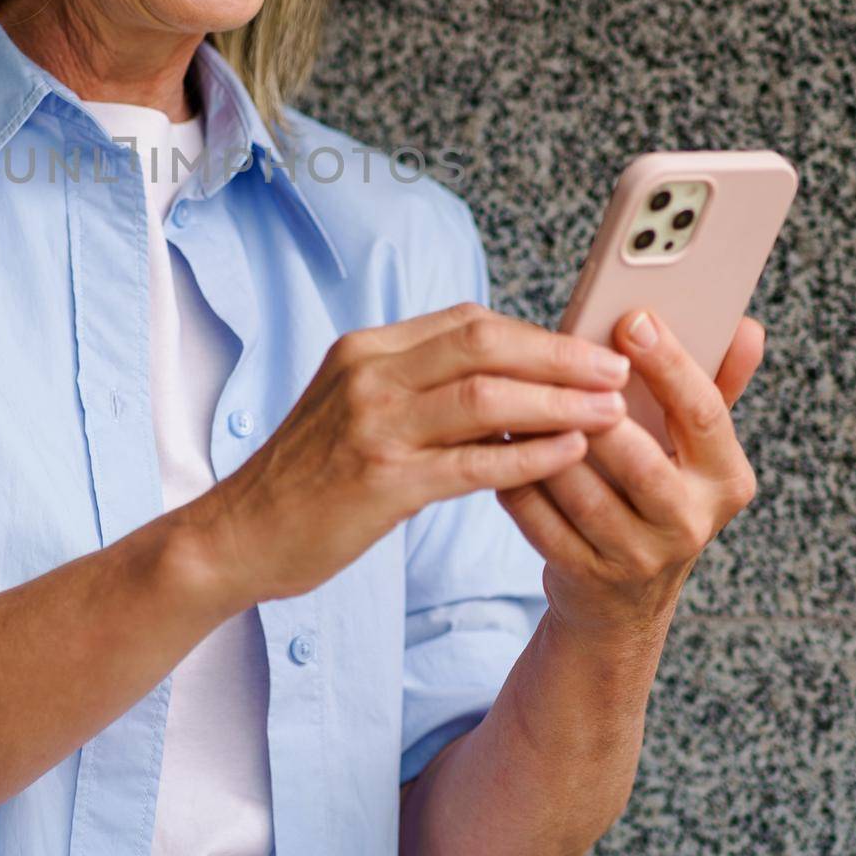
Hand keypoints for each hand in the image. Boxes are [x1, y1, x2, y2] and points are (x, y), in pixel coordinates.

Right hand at [192, 303, 635, 606]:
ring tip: (610, 413)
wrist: (238, 534)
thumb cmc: (305, 475)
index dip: (535, 333)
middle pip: (485, 344)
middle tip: (617, 370)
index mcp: (364, 349)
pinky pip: (474, 463)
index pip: (467, 321)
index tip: (585, 348)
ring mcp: (373, 427)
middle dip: (561, 356)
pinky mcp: (382, 483)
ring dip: (559, 403)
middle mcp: (368, 375)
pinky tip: (568, 457)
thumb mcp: (348, 403)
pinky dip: (528, 457)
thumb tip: (495, 372)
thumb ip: (411, 381)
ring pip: (487, 397)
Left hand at [496, 310, 764, 635]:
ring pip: (579, 489)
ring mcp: (637, 555)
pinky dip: (515, 477)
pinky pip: (539, 518)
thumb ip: (718, 383)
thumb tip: (747, 325)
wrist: (624, 595)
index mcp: (725, 478)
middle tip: (558, 363)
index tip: (633, 319)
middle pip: (639, 458)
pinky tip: (499, 443)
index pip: (704, 413)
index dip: (669, 365)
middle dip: (594, 409)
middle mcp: (689, 522)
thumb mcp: (696, 446)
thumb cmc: (659, 490)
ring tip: (512, 393)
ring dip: (541, 440)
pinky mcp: (585, 574)